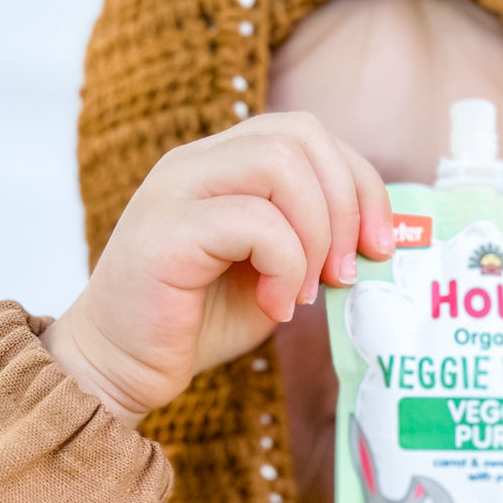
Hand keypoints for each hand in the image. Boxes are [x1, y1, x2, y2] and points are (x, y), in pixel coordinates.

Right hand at [39, 112, 392, 425]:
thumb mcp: (275, 274)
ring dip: (315, 235)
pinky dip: (285, 267)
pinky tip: (275, 305)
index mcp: (224, 164)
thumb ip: (314, 244)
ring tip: (305, 292)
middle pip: (300, 135)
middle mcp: (197, 163)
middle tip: (345, 271)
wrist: (122, 368)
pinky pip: (254, 221)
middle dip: (347, 205)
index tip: (379, 245)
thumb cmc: (197, 323)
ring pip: (280, 165)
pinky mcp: (165, 231)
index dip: (361, 183)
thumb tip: (377, 239)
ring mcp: (176, 189)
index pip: (308, 134)